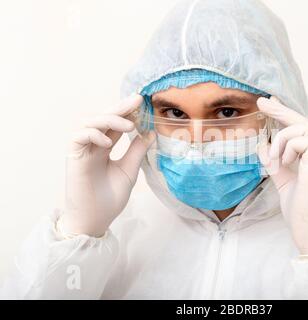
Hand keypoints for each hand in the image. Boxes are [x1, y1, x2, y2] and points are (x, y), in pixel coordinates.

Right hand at [60, 94, 154, 236]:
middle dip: (119, 107)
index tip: (142, 103)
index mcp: (104, 148)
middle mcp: (92, 146)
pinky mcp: (73, 158)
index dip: (126, 112)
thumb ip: (136, 152)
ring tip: (129, 126)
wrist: (95, 220)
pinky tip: (109, 141)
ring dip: (109, 119)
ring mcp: (81, 151)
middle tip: (137, 100)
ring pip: (88, 122)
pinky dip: (93, 134)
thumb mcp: (129, 171)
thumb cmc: (109, 199)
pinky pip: (78, 136)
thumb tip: (150, 133)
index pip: (114, 124)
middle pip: (102, 118)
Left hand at [257, 96, 307, 255]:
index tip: (271, 105)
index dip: (287, 116)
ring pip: (302, 128)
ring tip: (274, 159)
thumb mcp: (284, 183)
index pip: (303, 132)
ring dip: (282, 139)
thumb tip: (262, 146)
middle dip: (282, 111)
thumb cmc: (303, 213)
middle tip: (263, 101)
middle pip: (305, 122)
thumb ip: (275, 164)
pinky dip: (287, 148)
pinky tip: (284, 164)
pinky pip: (302, 139)